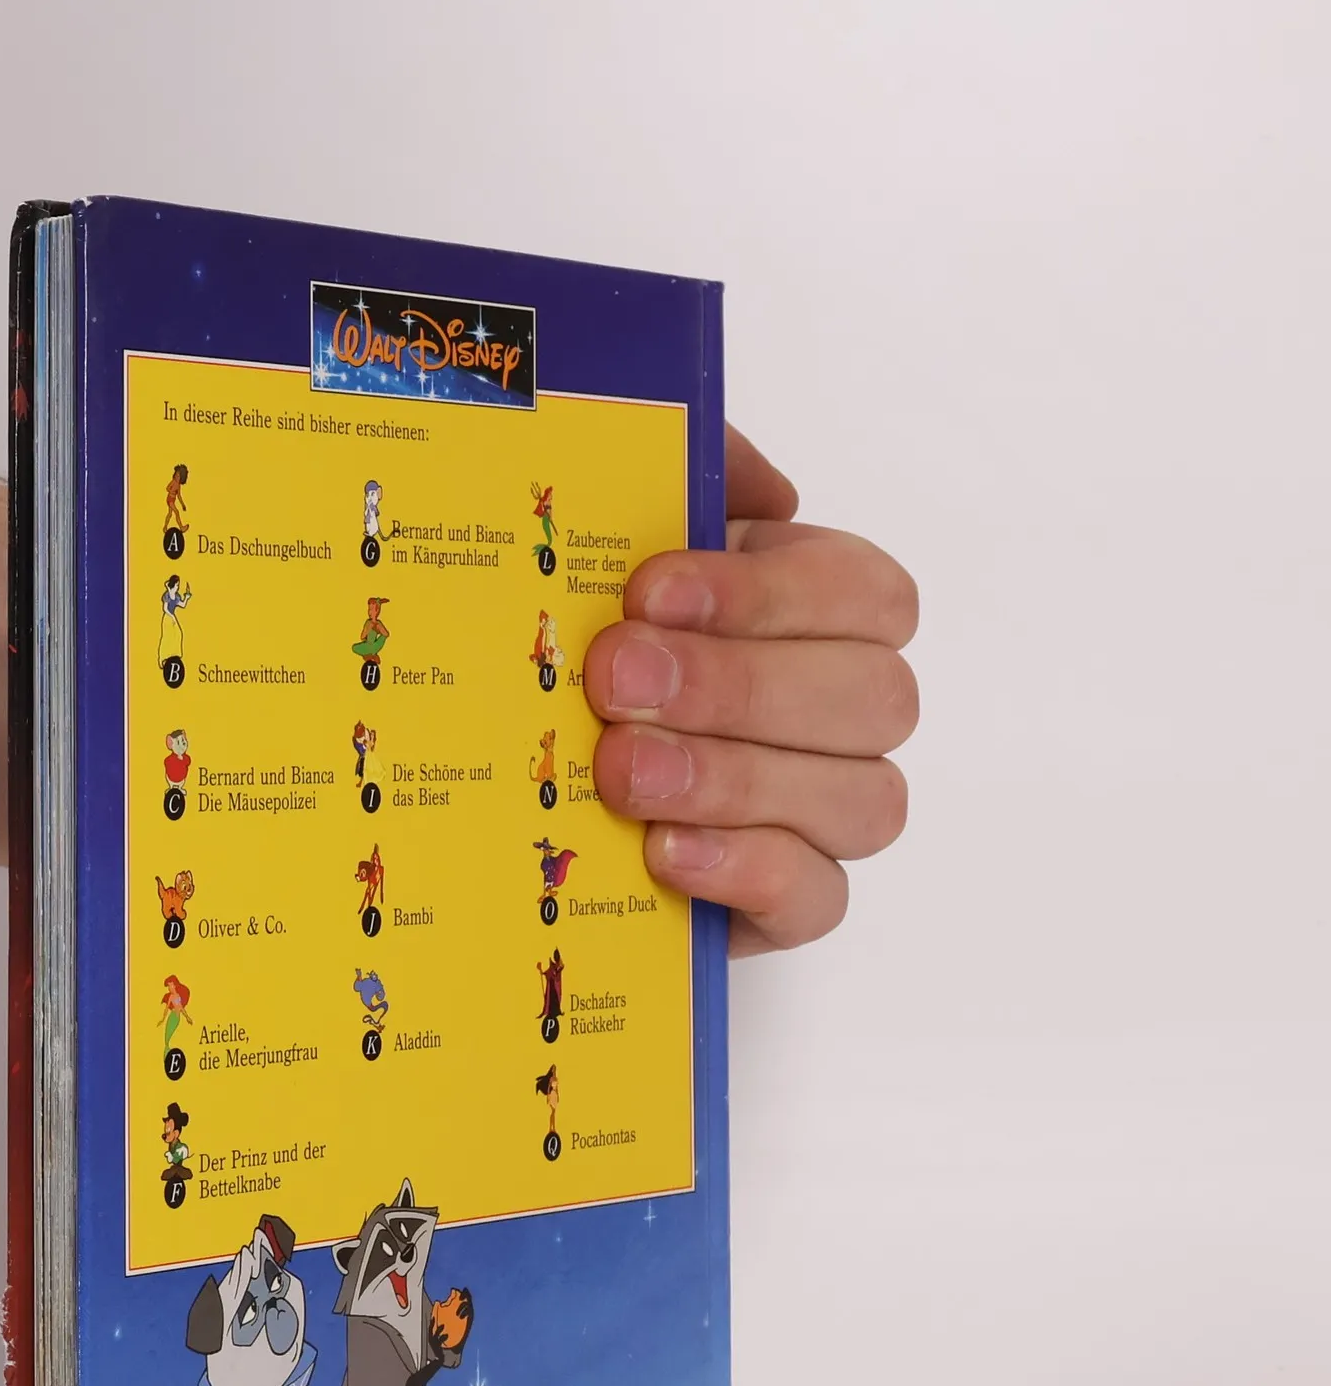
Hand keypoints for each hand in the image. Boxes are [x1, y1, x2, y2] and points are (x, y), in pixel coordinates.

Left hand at [585, 427, 918, 954]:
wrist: (512, 793)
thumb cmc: (572, 654)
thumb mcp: (601, 547)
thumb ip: (671, 481)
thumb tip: (761, 490)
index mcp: (810, 610)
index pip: (864, 595)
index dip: (769, 594)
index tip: (649, 590)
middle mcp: (839, 710)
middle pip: (874, 698)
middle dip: (738, 686)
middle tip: (613, 680)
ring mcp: (824, 814)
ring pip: (863, 800)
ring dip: (736, 779)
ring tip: (621, 771)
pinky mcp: (787, 905)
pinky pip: (818, 896)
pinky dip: (746, 869)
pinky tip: (664, 849)